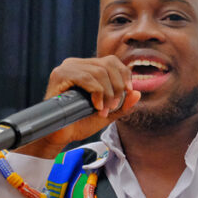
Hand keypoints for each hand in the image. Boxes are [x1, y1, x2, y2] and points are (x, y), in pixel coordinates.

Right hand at [14, 55, 141, 157]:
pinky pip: (87, 78)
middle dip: (117, 86)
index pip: (111, 61)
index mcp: (86, 68)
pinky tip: (96, 106)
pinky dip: (96, 92)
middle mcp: (76, 64)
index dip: (124, 74)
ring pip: (99, 71)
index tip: (129, 92)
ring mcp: (66, 68)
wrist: (60, 136)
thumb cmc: (79, 123)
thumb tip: (137, 93)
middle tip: (114, 106)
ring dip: (107, 93)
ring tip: (104, 109)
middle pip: (107, 64)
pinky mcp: (59, 75)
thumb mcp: (107, 114)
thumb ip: (122, 105)